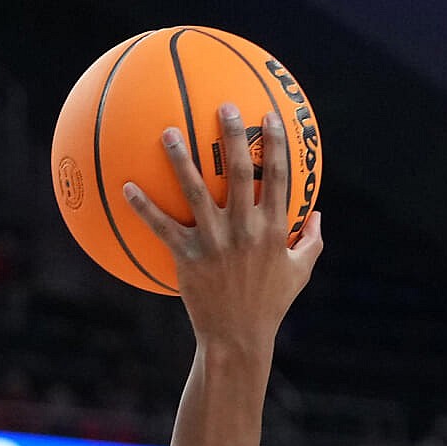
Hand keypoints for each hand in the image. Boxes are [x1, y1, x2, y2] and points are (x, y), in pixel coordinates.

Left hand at [123, 103, 322, 350]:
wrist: (238, 339)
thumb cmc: (270, 305)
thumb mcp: (300, 273)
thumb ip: (312, 241)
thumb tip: (320, 215)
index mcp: (274, 229)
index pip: (278, 176)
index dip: (275, 144)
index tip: (270, 116)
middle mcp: (245, 229)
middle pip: (238, 172)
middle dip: (232, 135)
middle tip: (223, 106)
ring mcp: (215, 242)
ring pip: (195, 191)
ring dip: (180, 159)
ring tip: (168, 131)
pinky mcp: (188, 258)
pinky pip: (162, 227)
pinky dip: (143, 207)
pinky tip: (127, 186)